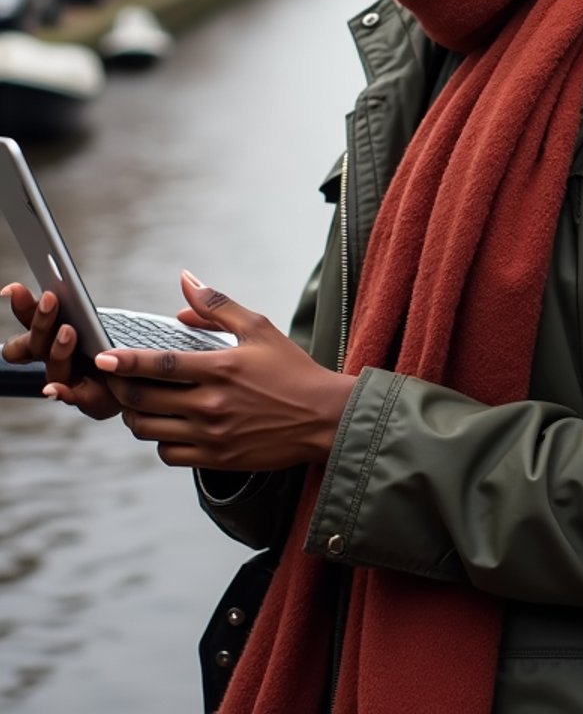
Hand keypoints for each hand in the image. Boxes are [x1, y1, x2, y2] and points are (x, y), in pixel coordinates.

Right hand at [1, 282, 119, 419]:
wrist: (144, 378)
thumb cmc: (114, 342)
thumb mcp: (94, 317)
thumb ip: (72, 304)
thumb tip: (53, 281)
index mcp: (51, 341)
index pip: (28, 323)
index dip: (20, 308)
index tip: (12, 289)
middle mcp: (55, 362)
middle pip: (35, 346)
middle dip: (40, 323)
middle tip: (50, 300)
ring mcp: (71, 382)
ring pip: (53, 369)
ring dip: (57, 350)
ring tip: (68, 331)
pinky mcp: (91, 400)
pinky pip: (72, 397)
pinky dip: (60, 393)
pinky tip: (51, 390)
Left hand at [95, 271, 355, 469]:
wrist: (323, 417)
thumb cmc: (292, 369)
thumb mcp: (259, 328)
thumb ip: (216, 306)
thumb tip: (185, 280)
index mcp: (220, 368)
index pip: (159, 365)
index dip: (125, 361)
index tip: (102, 356)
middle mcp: (211, 404)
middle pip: (143, 401)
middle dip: (121, 389)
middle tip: (114, 378)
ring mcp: (212, 436)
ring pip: (149, 431)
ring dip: (135, 416)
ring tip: (138, 401)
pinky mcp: (217, 458)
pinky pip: (169, 454)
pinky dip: (159, 441)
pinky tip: (166, 425)